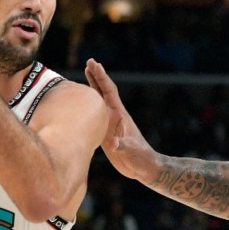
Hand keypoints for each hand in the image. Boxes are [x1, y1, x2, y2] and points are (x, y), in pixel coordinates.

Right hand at [84, 58, 154, 180]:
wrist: (144, 167)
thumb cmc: (140, 159)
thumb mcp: (131, 152)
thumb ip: (122, 146)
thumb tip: (113, 143)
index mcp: (120, 115)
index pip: (109, 92)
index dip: (101, 78)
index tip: (94, 64)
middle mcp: (115, 116)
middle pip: (104, 91)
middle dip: (96, 76)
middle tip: (89, 61)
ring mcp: (111, 123)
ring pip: (99, 101)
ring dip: (93, 87)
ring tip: (86, 73)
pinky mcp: (107, 132)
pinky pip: (96, 115)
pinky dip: (89, 106)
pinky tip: (84, 103)